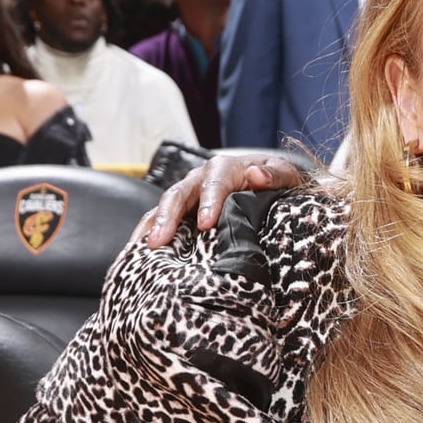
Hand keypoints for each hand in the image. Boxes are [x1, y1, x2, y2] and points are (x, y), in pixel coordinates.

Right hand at [137, 150, 306, 252]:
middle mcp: (200, 179)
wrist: (267, 181)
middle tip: (159, 241)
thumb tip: (257, 176)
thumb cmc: (275, 181)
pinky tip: (138, 253)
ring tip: (140, 249)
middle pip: (178, 194)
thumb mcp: (284, 175)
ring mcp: (188, 195)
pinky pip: (160, 219)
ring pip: (163, 207)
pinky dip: (149, 233)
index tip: (206, 224)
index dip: (208, 203)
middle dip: (168, 217)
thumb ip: (275, 176)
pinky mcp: (182, 211)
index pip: (214, 184)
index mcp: (225, 169)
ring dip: (151, 227)